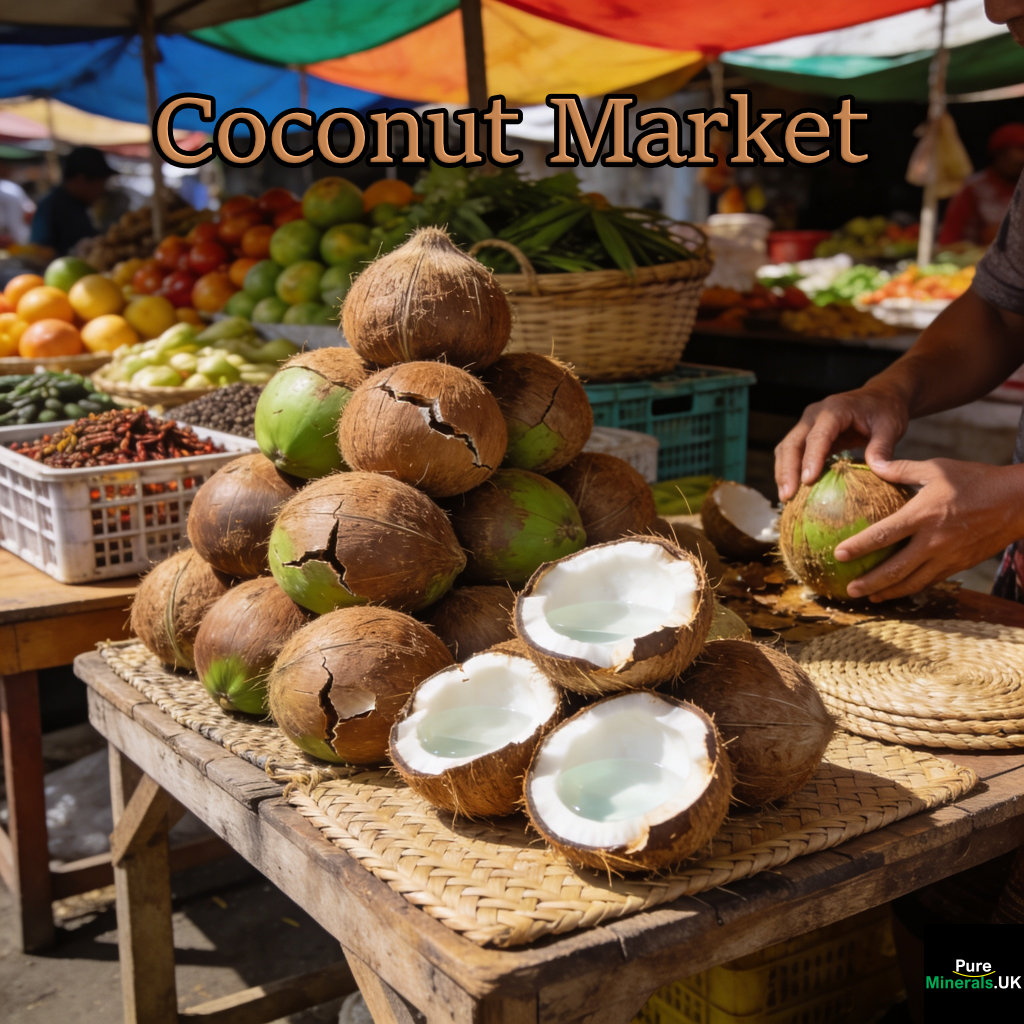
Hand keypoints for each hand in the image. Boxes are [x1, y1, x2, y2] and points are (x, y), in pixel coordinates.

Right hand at [774, 385, 908, 501]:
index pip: (817, 436)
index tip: (807, 481)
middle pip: (792, 443)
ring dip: (783, 473)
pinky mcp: (806, 435)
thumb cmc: (885, 411)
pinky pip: (791, 453)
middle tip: (788, 496)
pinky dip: (789, 471)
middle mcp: (814, 415)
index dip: (811, 458)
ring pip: (786, 448)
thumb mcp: (890, 427)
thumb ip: (882, 448)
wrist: (879, 397)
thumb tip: (879, 471)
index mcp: (834, 410)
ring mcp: (807, 424)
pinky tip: (793, 490)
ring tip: (786, 498)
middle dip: (787, 470)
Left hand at [834, 456, 1023, 600]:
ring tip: (869, 597)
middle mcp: (935, 540)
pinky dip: (911, 589)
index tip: (838, 554)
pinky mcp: (960, 565)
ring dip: (889, 592)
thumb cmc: (974, 480)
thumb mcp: (936, 468)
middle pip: (896, 569)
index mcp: (924, 514)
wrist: (1018, 502)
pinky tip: (898, 591)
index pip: (885, 534)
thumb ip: (901, 469)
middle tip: (848, 590)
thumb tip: (873, 463)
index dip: (859, 546)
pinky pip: (931, 581)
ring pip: (914, 582)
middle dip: (870, 583)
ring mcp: (949, 556)